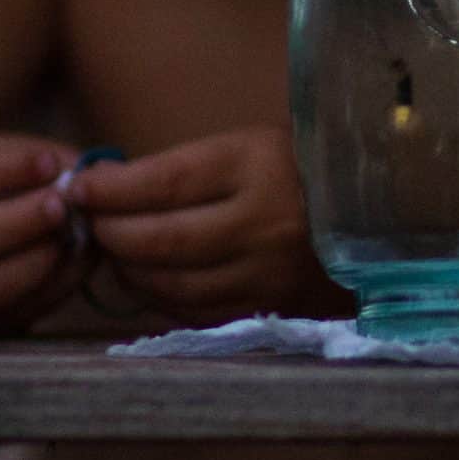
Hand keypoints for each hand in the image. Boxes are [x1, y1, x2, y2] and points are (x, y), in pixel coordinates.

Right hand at [0, 132, 84, 330]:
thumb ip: (35, 159)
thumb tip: (90, 173)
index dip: (0, 169)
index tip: (48, 163)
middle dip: (17, 224)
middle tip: (61, 207)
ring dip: (32, 266)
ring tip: (72, 239)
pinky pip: (8, 313)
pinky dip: (50, 289)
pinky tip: (78, 262)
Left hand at [69, 127, 325, 319]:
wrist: (377, 211)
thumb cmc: (298, 167)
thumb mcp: (249, 146)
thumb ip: (185, 169)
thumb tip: (107, 185)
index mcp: (258, 164)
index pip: (165, 181)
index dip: (113, 189)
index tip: (81, 186)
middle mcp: (263, 221)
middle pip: (162, 239)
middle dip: (111, 232)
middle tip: (88, 222)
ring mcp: (267, 271)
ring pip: (173, 284)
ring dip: (128, 270)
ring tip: (113, 251)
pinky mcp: (269, 307)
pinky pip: (196, 312)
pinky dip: (160, 298)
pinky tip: (147, 279)